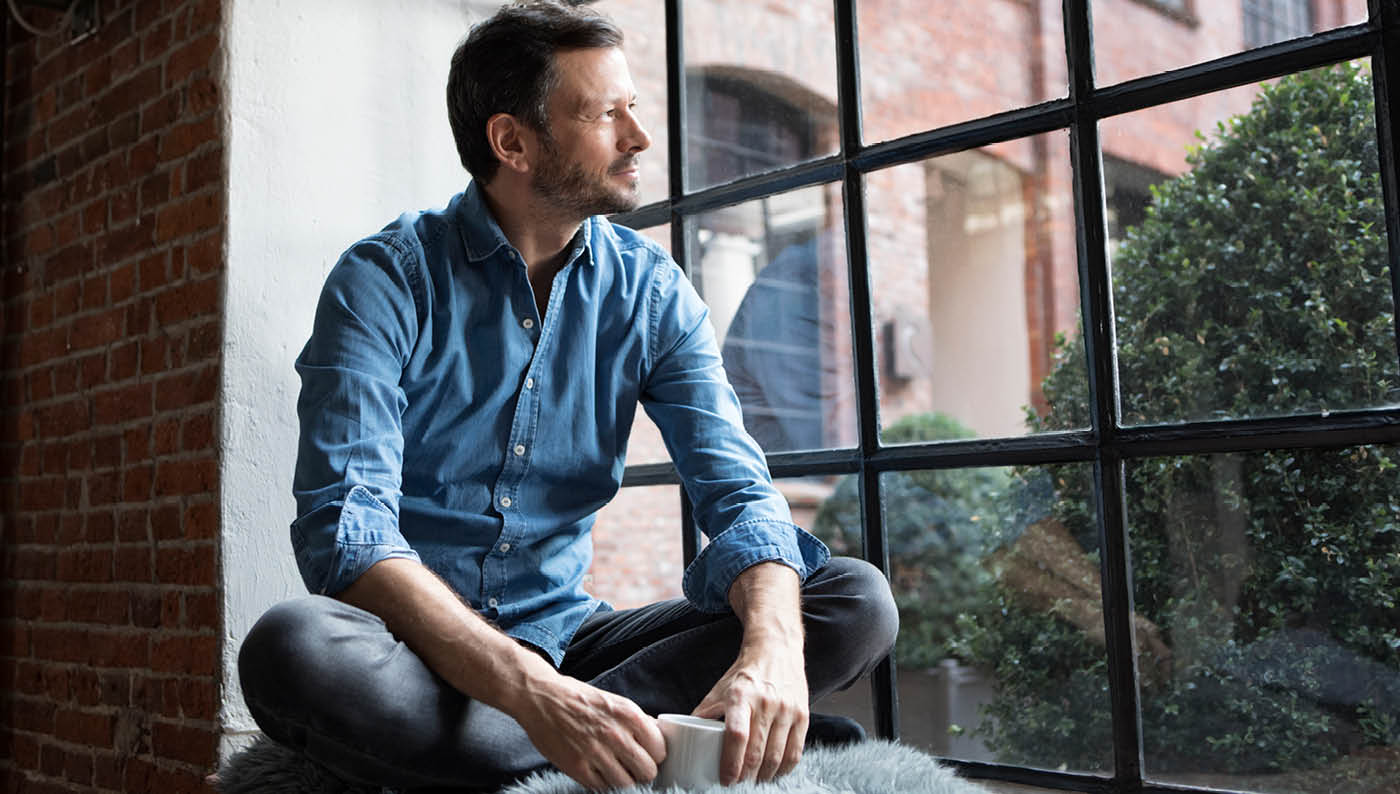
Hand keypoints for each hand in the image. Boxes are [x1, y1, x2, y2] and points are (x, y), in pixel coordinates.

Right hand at [513, 672, 665, 791]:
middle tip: (633, 767)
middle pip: (648, 771)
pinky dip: (604, 784)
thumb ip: (636, 720)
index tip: (648, 756)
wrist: (541, 697)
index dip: (655, 755)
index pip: (660, 749)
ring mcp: (596, 753)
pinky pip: (603, 788)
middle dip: (643, 771)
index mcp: (628, 714)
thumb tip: (657, 736)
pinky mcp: (577, 768)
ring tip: (616, 771)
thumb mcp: (614, 701)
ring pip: (627, 784)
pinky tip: (599, 773)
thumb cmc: (577, 698)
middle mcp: (615, 734)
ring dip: (624, 780)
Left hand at [692, 642, 808, 783]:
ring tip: (753, 782)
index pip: (736, 736)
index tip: (726, 780)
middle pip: (756, 751)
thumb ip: (704, 713)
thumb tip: (684, 737)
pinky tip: (774, 773)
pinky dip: (784, 769)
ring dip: (764, 776)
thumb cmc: (745, 673)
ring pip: (776, 756)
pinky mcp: (803, 714)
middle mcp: (766, 702)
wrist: (777, 649)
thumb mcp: (721, 688)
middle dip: (746, 776)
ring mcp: (787, 709)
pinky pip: (795, 752)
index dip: (731, 763)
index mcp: (741, 696)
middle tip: (738, 785)